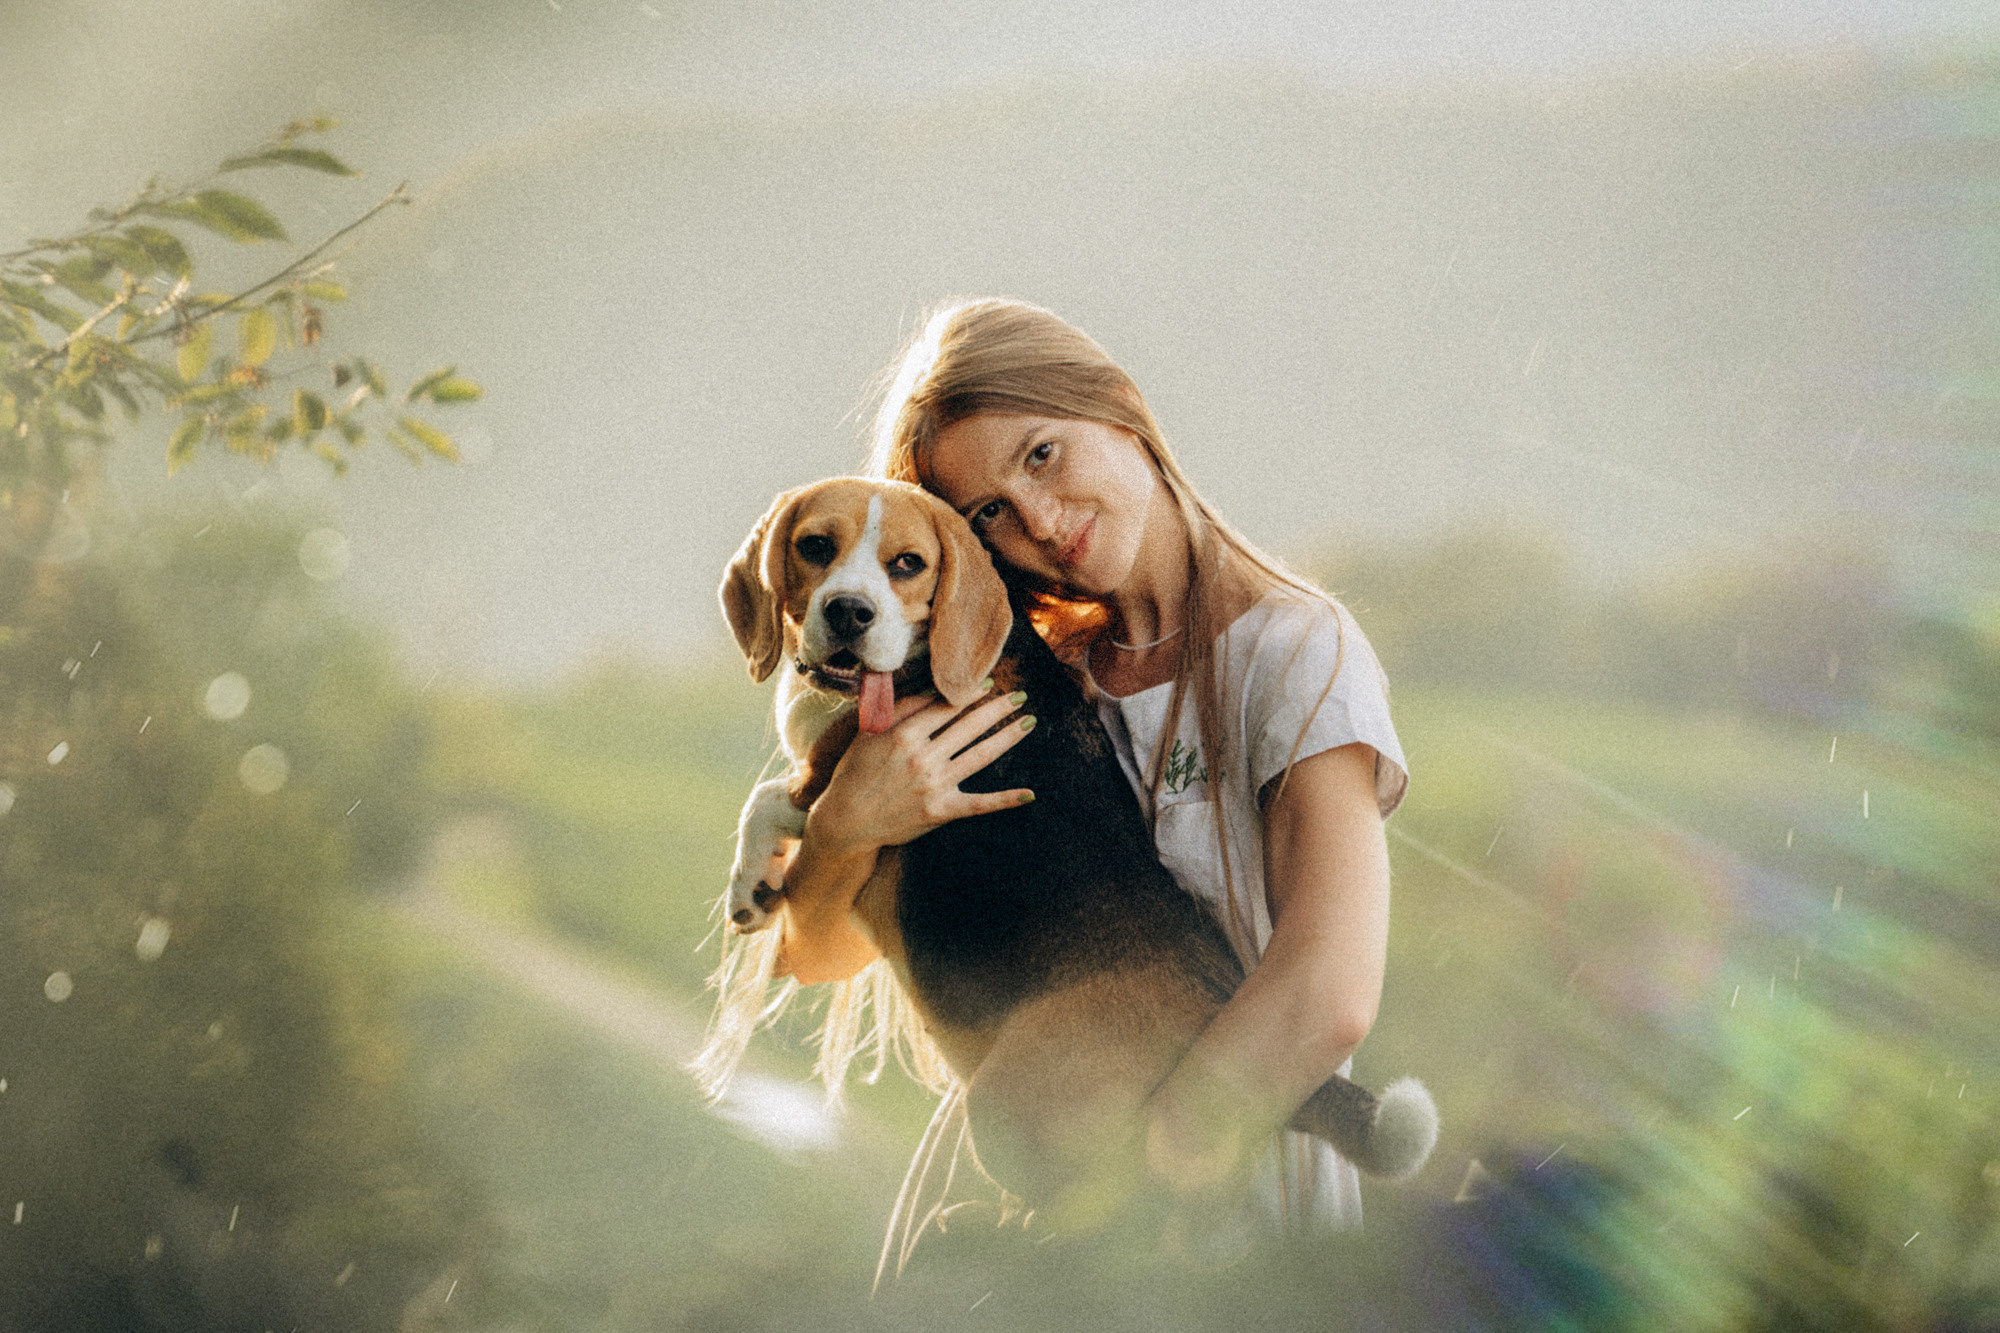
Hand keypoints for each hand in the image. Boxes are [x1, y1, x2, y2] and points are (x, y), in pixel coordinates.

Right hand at [803, 687, 1036, 859]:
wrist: (846, 821)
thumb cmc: (855, 773)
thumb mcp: (868, 734)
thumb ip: (899, 708)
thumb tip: (930, 688)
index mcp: (904, 735)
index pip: (945, 707)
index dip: (970, 693)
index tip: (989, 683)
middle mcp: (923, 758)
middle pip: (969, 726)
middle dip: (997, 708)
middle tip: (1019, 694)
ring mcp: (934, 786)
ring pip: (980, 756)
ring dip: (1008, 737)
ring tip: (1029, 721)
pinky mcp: (941, 811)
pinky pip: (979, 804)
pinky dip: (1005, 800)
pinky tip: (1029, 793)